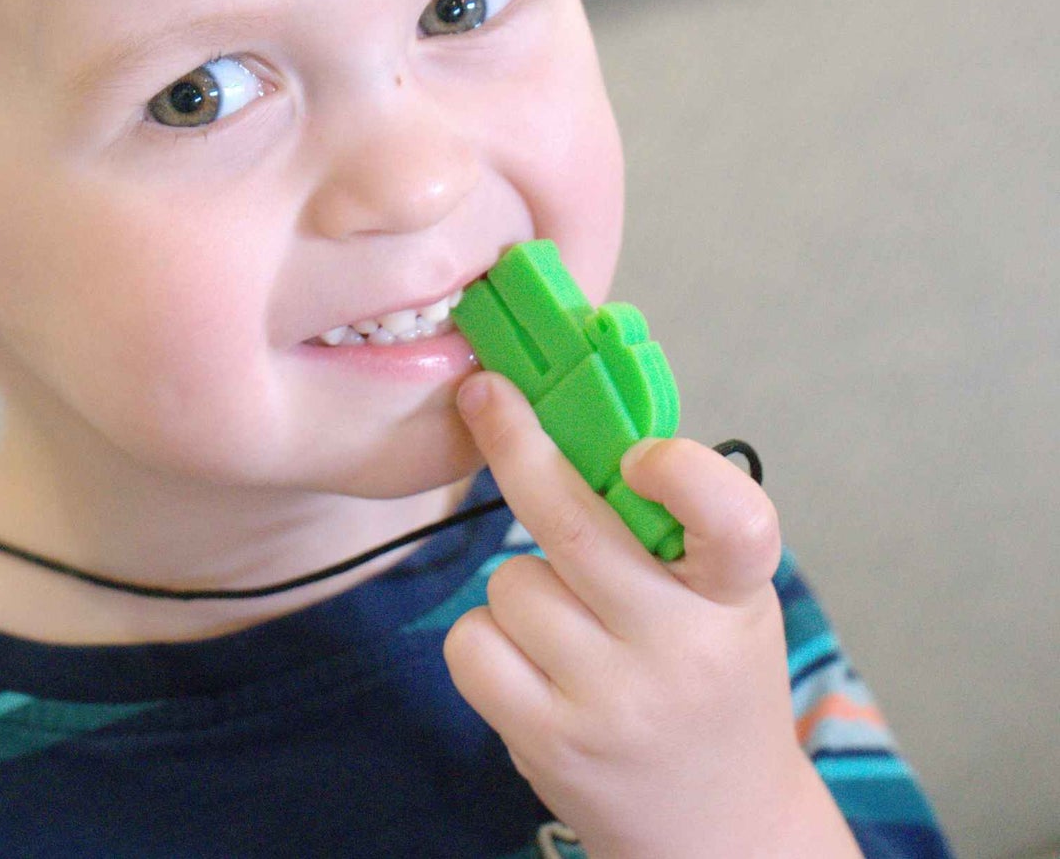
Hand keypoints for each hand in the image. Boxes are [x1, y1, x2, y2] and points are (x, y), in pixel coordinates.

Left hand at [442, 371, 860, 858]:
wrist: (719, 832)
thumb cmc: (710, 681)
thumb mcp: (723, 598)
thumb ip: (669, 520)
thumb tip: (569, 412)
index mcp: (736, 596)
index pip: (734, 524)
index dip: (684, 475)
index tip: (638, 452)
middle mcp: (679, 648)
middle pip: (573, 524)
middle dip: (517, 445)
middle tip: (486, 394)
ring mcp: (611, 701)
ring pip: (511, 580)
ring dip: (520, 585)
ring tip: (569, 628)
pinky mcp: (550, 741)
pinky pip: (473, 641)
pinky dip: (486, 639)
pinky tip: (530, 665)